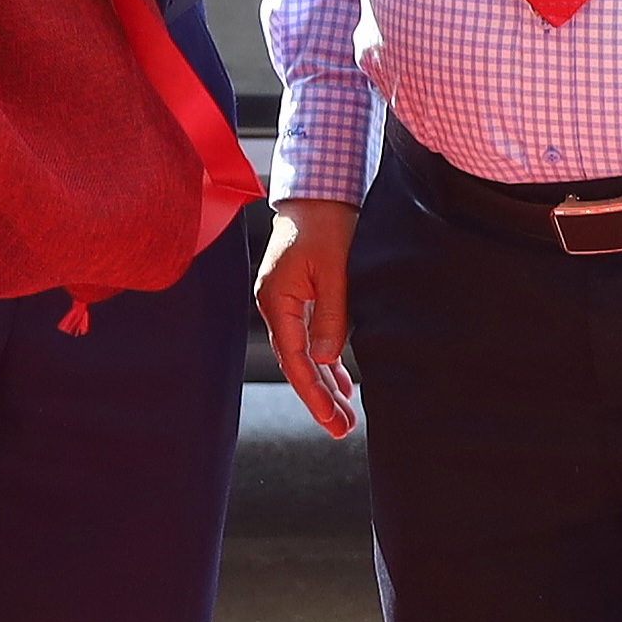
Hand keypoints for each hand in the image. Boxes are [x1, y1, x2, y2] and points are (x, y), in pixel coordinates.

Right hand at [254, 196, 359, 437]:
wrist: (320, 192)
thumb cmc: (326, 225)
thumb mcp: (335, 271)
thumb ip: (332, 315)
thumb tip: (325, 358)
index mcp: (277, 302)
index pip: (296, 360)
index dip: (314, 394)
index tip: (333, 420)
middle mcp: (277, 306)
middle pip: (298, 363)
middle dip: (320, 398)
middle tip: (342, 429)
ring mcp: (287, 303)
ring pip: (306, 354)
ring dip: (325, 383)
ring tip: (344, 415)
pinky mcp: (301, 297)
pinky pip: (311, 338)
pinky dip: (327, 360)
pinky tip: (341, 381)